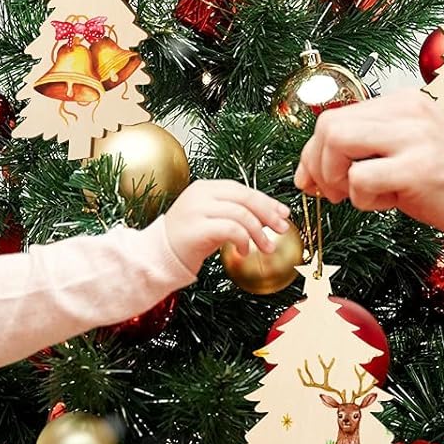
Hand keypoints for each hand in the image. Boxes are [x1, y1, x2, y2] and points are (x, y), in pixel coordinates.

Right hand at [163, 179, 291, 268]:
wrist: (159, 256)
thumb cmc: (189, 240)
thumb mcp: (214, 221)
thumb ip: (236, 214)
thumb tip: (270, 217)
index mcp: (206, 187)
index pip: (242, 189)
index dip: (266, 201)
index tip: (283, 213)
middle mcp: (201, 194)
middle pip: (245, 197)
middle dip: (268, 213)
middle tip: (282, 229)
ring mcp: (197, 209)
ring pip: (241, 214)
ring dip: (258, 232)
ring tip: (266, 248)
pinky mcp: (197, 228)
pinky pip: (231, 229)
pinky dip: (244, 240)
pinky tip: (244, 252)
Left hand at [294, 92, 443, 288]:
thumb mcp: (411, 154)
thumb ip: (367, 151)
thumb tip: (309, 170)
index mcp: (406, 103)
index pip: (336, 115)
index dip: (313, 152)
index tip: (313, 180)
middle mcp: (410, 111)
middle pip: (329, 125)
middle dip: (317, 165)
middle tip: (333, 193)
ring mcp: (417, 137)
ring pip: (337, 142)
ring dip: (336, 180)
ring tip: (362, 197)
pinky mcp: (420, 168)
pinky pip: (360, 179)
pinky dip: (363, 199)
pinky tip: (392, 204)